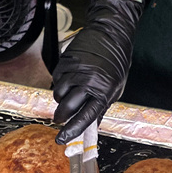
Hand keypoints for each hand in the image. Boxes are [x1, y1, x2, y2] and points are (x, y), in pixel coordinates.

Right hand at [52, 0, 142, 143]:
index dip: (72, 131)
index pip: (85, 117)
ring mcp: (75, 71)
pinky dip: (59, 83)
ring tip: (71, 91)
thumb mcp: (115, 88)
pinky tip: (69, 78)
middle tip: (62, 118)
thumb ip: (101, 108)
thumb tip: (90, 127)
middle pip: (67, 108)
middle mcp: (88, 82)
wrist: (111, 32)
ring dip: (61, 99)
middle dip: (62, 117)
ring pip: (58, 95)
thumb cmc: (116, 61)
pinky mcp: (65, 61)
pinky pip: (55, 80)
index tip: (62, 140)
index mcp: (103, 92)